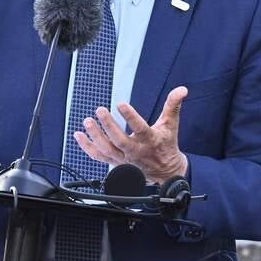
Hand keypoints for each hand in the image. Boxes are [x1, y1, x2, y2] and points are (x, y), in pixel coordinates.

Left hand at [74, 86, 188, 183]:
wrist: (165, 171)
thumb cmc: (166, 144)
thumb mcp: (171, 124)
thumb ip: (173, 106)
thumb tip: (181, 90)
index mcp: (150, 140)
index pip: (140, 128)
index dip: (130, 116)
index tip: (121, 104)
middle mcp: (136, 151)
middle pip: (120, 140)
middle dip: (108, 126)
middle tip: (99, 110)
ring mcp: (124, 159)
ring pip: (107, 150)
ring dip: (95, 136)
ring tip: (87, 122)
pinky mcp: (116, 162)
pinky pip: (99, 157)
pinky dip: (87, 147)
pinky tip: (78, 136)